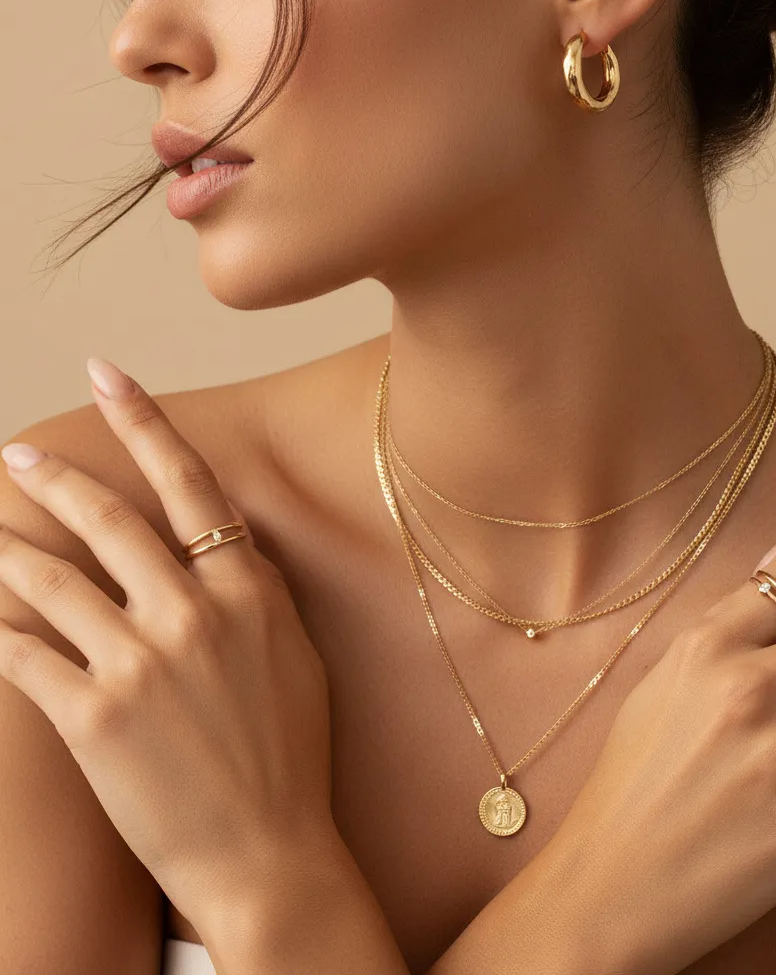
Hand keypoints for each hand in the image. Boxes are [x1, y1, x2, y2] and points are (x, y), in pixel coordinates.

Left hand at [0, 359, 336, 941]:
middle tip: (20, 453)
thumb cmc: (289, 753)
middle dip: (55, 477)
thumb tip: (224, 549)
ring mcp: (141, 662)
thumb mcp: (295, 656)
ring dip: (8, 549)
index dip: (145, 422)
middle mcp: (194, 613)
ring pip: (51, 579)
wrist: (269, 851)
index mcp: (248, 592)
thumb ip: (256, 595)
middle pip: (109, 519)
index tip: (109, 376)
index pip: (190, 485)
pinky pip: (26, 655)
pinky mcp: (94, 716)